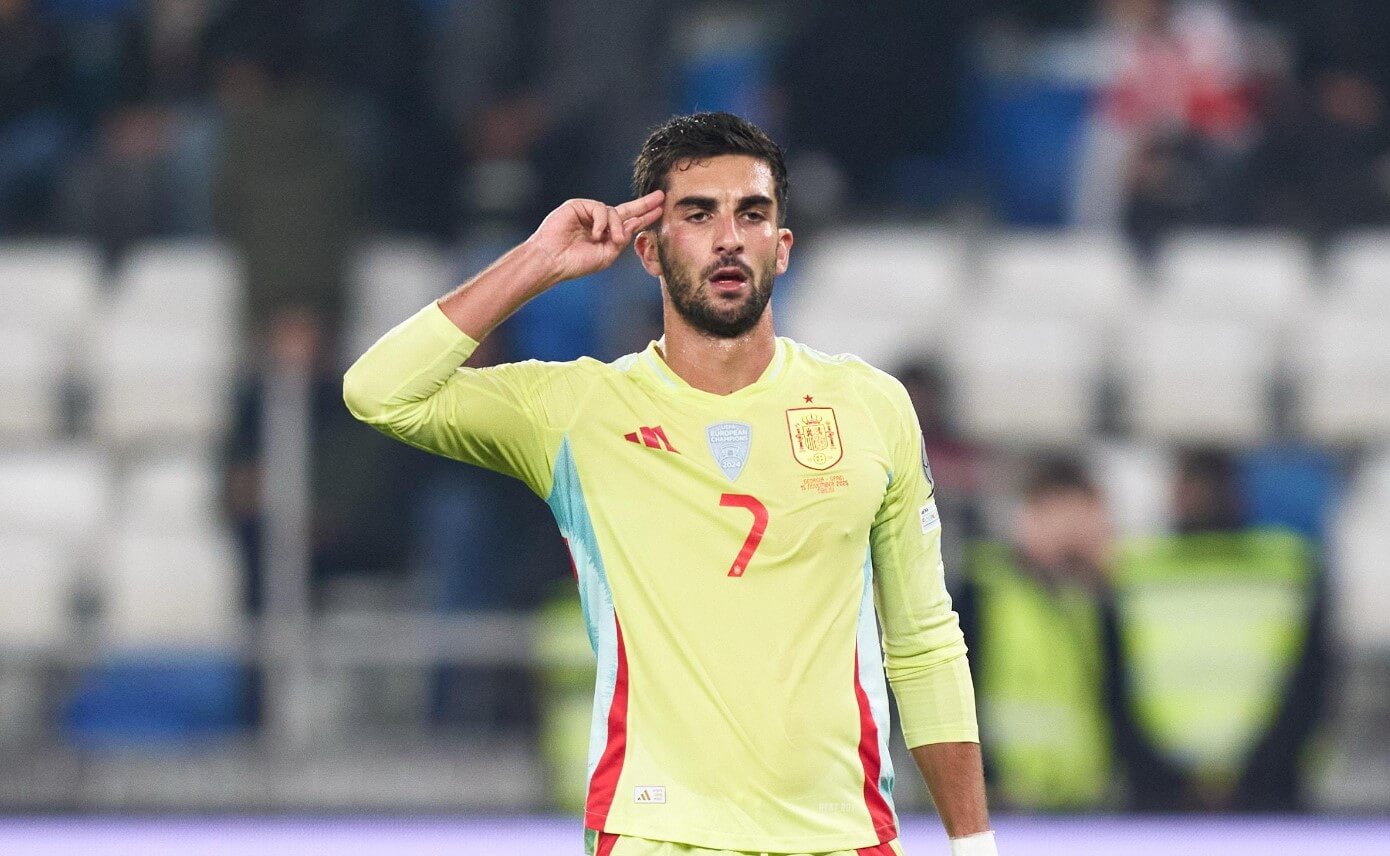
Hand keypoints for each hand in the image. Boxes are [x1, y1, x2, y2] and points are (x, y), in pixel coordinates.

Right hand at [525, 190, 664, 283]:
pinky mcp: (578, 206)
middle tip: (661, 196)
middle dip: (643, 204)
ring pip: (613, 212)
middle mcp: (598, 222)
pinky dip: (601, 222)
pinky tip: (595, 234)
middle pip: (626, 209)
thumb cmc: (576, 262)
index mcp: (606, 235)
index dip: (645, 217)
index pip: (629, 223)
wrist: (553, 261)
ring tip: (612, 240)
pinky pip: (599, 208)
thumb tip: (634, 223)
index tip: (660, 210)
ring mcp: (588, 213)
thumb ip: (621, 240)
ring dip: (616, 226)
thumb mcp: (606, 255)